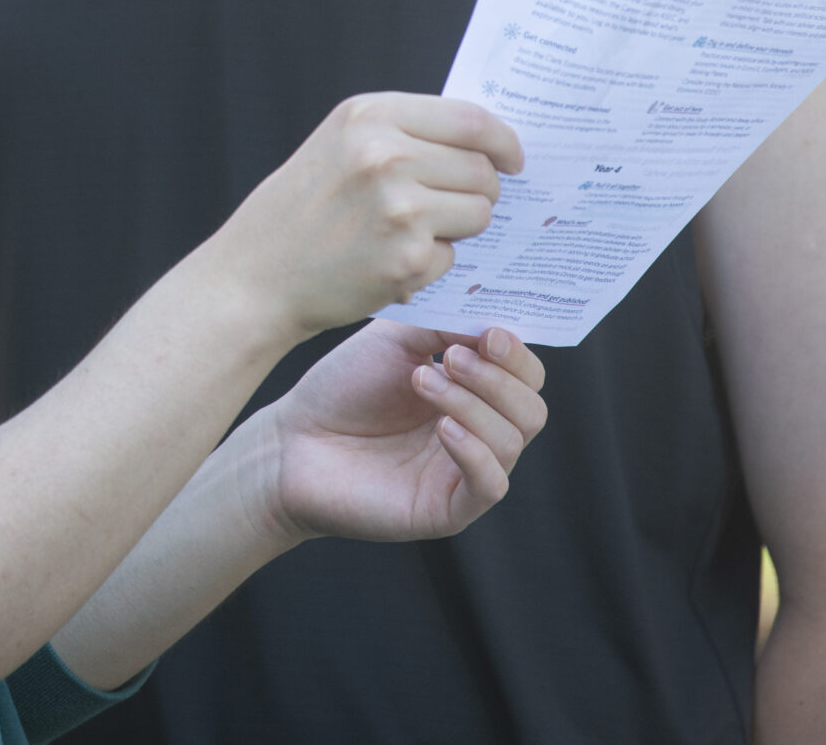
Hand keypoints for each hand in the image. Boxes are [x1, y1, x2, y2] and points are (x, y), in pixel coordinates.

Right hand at [226, 94, 520, 334]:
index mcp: (369, 116)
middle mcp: (385, 155)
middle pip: (482, 169)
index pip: (470, 119)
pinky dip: (430, 263)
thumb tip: (483, 142)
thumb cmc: (300, 209)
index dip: (503, 141)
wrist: (254, 276)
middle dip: (478, 191)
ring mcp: (398, 207)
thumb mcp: (339, 144)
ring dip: (458, 227)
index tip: (513, 159)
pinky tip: (386, 260)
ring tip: (408, 233)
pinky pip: (453, 256)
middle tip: (445, 207)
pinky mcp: (407, 258)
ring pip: (479, 212)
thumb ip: (403, 133)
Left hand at [237, 321, 546, 545]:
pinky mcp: (449, 509)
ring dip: (473, 404)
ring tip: (423, 382)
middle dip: (498, 378)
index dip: (517, 354)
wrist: (293, 440)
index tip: (490, 334)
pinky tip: (443, 428)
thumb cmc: (343, 387)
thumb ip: (446, 324)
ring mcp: (465, 472)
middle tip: (450, 357)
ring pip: (512, 441)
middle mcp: (479, 432)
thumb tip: (495, 316)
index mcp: (474, 390)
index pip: (527, 375)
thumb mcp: (396, 340)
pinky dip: (475, 451)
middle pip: (531, 410)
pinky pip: (490, 485)